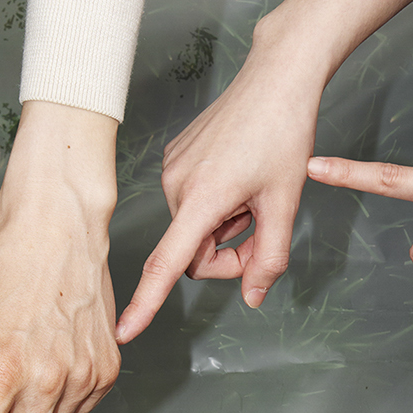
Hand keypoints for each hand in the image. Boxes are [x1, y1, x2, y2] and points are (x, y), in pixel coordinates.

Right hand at [117, 46, 319, 333]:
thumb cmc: (284, 136)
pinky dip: (218, 207)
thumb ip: (270, 258)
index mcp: (202, 198)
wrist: (275, 79)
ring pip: (195, 232)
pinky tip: (240, 178)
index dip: (147, 303)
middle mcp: (176, 186)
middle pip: (194, 254)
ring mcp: (172, 170)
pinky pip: (193, 207)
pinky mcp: (175, 160)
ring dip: (225, 229)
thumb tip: (253, 297)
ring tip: (254, 197)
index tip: (126, 332)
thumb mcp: (286, 205)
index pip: (168, 264)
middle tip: (264, 228)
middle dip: (228, 254)